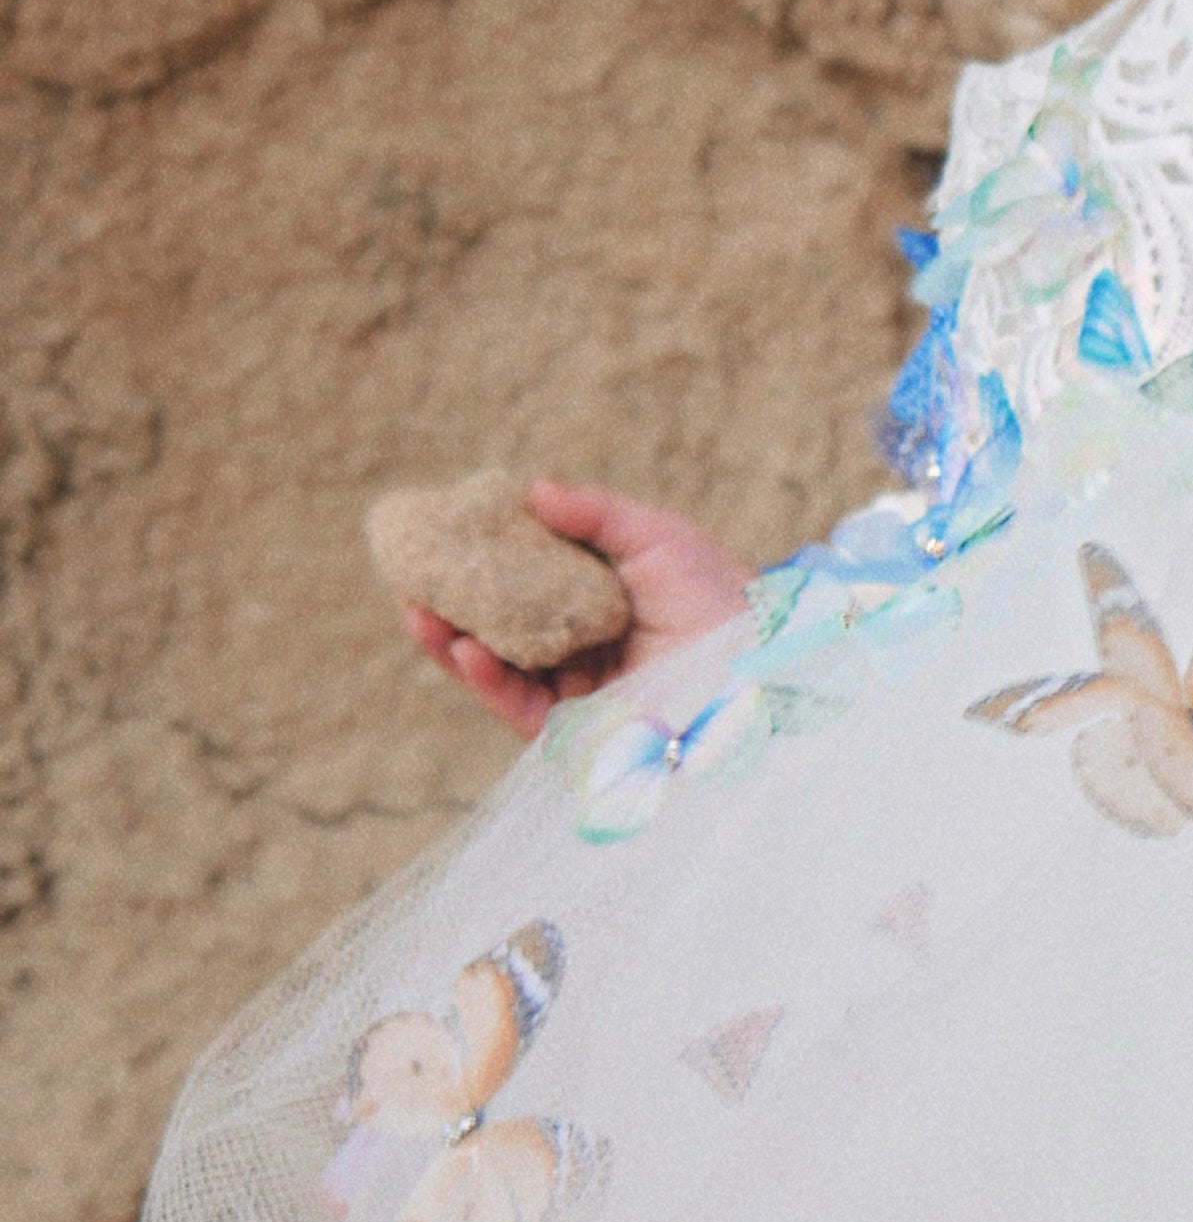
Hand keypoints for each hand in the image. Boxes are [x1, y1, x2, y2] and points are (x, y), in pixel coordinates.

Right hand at [399, 480, 750, 742]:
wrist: (752, 675)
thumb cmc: (717, 597)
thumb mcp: (659, 537)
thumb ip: (596, 514)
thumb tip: (532, 488)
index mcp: (609, 600)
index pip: (534, 578)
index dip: (490, 558)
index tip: (448, 530)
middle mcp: (588, 647)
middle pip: (505, 624)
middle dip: (455, 602)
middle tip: (410, 572)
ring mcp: (578, 691)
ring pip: (499, 666)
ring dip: (453, 641)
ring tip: (417, 608)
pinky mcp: (573, 734)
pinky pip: (516, 705)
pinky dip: (486, 678)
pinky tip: (463, 648)